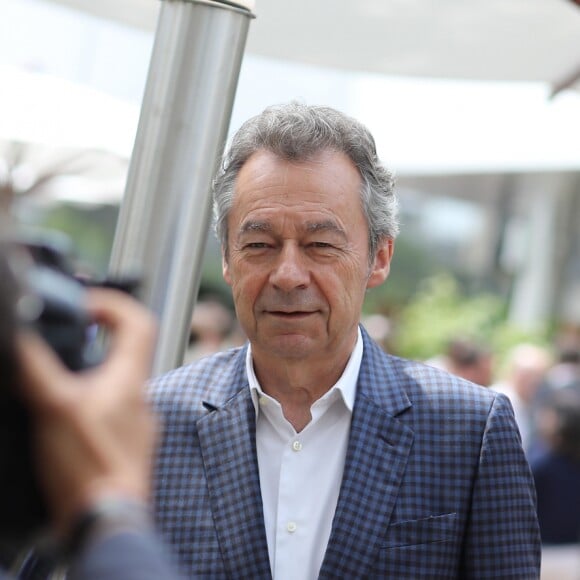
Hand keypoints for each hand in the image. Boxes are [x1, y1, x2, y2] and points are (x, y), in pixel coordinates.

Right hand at [16, 288, 157, 535]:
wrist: (107, 518)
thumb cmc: (89, 466)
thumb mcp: (54, 407)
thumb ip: (37, 369)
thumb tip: (22, 338)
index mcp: (129, 378)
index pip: (140, 322)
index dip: (115, 304)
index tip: (85, 305)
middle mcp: (138, 396)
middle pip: (127, 350)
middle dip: (96, 339)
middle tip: (65, 338)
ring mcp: (135, 421)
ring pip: (116, 381)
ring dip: (89, 373)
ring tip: (57, 378)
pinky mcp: (125, 444)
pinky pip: (110, 410)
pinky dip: (89, 402)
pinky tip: (65, 415)